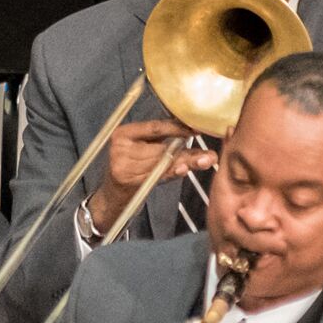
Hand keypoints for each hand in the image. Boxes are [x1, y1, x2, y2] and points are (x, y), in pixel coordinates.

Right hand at [87, 120, 215, 235]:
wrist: (113, 195)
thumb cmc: (132, 167)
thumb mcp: (141, 149)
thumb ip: (162, 140)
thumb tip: (193, 131)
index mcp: (124, 133)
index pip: (155, 128)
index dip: (178, 128)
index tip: (198, 129)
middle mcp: (120, 146)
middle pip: (161, 147)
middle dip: (187, 151)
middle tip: (209, 155)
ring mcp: (122, 164)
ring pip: (162, 162)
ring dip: (185, 163)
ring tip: (204, 161)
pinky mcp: (128, 180)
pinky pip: (157, 175)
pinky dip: (173, 172)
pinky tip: (185, 169)